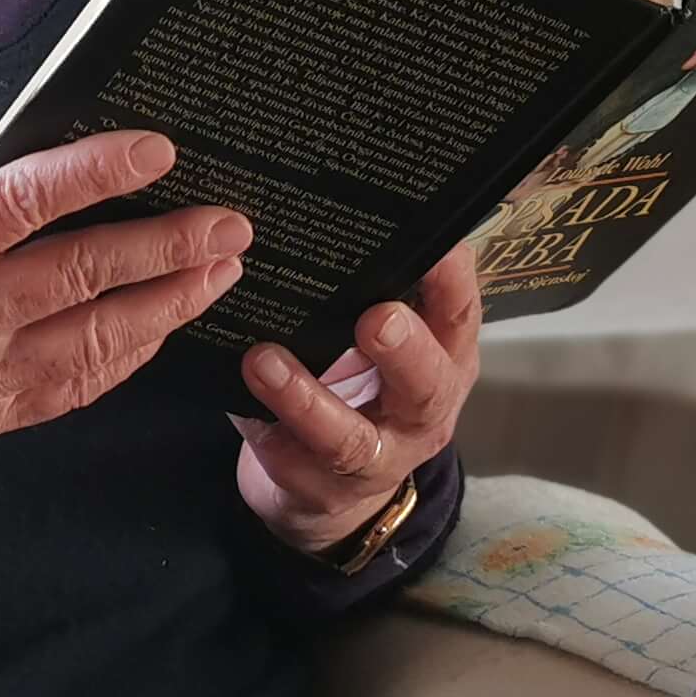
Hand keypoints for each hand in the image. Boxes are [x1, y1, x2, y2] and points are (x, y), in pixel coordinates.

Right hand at [0, 112, 251, 487]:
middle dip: (169, 246)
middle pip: (83, 276)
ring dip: (170, 303)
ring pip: (95, 340)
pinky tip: (163, 321)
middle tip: (232, 222)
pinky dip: (127, 354)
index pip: (25, 201)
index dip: (99, 172)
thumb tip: (20, 136)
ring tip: (222, 269)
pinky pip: (74, 387)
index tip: (158, 151)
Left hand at [232, 245, 479, 557]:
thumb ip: (374, 289)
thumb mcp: (383, 343)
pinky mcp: (321, 487)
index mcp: (444, 358)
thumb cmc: (361, 385)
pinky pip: (291, 459)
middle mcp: (423, 410)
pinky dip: (264, 425)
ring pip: (350, 438)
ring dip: (307, 399)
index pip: (459, 313)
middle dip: (404, 350)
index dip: (452, 280)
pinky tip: (236, 394)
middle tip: (376, 318)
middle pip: (426, 383)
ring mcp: (377, 458)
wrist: (333, 489)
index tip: (434, 242)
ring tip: (264, 361)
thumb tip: (341, 207)